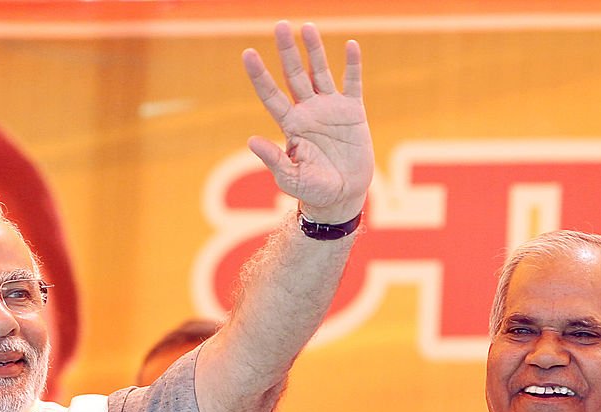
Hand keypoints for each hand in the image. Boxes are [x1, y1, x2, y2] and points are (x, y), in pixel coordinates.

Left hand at [243, 21, 372, 223]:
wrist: (342, 196)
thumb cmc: (312, 190)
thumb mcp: (290, 178)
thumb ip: (273, 159)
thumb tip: (251, 141)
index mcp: (290, 125)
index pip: (271, 94)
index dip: (260, 75)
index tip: (248, 53)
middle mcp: (307, 111)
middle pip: (294, 75)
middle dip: (287, 51)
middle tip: (281, 26)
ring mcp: (330, 109)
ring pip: (320, 72)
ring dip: (314, 50)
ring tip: (307, 26)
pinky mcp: (352, 112)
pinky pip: (352, 83)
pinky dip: (352, 65)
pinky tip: (351, 45)